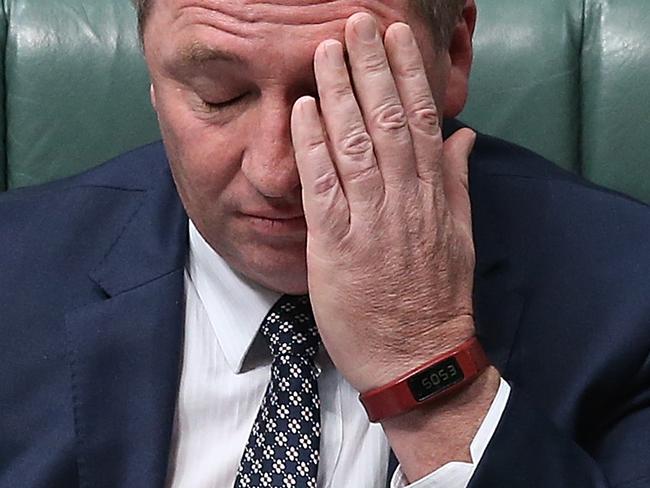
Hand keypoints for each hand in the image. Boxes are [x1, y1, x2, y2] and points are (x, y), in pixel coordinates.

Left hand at [291, 13, 477, 393]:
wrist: (417, 358)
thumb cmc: (434, 300)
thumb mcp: (459, 237)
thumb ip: (457, 182)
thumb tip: (461, 136)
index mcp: (434, 195)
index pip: (423, 120)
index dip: (409, 74)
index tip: (396, 38)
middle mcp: (404, 199)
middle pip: (389, 120)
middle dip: (371, 67)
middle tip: (357, 23)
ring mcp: (371, 220)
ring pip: (356, 143)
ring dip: (339, 92)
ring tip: (326, 49)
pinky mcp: (337, 244)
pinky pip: (324, 186)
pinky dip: (313, 144)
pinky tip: (303, 109)